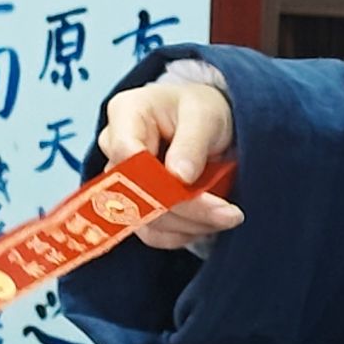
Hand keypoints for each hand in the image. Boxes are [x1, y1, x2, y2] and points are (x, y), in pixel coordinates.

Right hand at [99, 77, 241, 252]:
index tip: (194, 186)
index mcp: (126, 113)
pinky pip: (151, 232)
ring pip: (144, 220)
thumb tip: (179, 177)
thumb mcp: (205, 115)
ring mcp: (121, 181)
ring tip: (227, 216)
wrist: (206, 124)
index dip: (156, 177)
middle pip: (135, 192)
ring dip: (189, 225)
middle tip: (229, 214)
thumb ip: (191, 143)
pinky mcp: (134, 206)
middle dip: (185, 209)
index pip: (127, 153)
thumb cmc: (202, 110)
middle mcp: (114, 149)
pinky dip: (182, 233)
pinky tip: (208, 224)